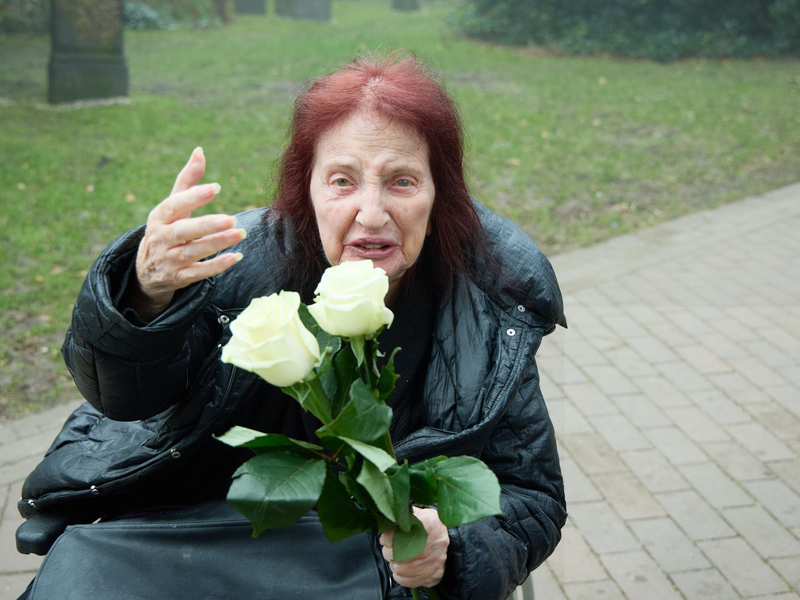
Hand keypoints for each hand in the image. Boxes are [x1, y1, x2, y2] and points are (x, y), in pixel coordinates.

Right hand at [129, 147, 245, 318]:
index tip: (216, 187)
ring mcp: (169, 260)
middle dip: (207, 225)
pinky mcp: (178, 278)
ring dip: (216, 244)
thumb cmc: (166, 231)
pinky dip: (216, 266)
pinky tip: (235, 257)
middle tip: (232, 219)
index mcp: (159, 217)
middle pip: (183, 231)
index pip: (174, 205)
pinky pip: (198, 273)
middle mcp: (161, 238)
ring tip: (240, 234)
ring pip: (192, 252)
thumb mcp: (171, 207)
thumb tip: (200, 151)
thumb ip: (187, 181)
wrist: (147, 273)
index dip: (194, 197)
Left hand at [379, 507, 449, 588]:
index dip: (388, 537)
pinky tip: (401, 568)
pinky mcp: (434, 575)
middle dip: (389, 552)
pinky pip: (408, 580)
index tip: (386, 537)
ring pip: (401, 568)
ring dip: (394, 564)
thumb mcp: (419, 514)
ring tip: (396, 557)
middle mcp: (436, 543)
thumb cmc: (429, 525)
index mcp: (431, 523)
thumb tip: (386, 524)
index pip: (401, 533)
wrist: (450, 539)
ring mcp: (436, 561)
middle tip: (390, 548)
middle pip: (399, 553)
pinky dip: (400, 576)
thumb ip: (403, 518)